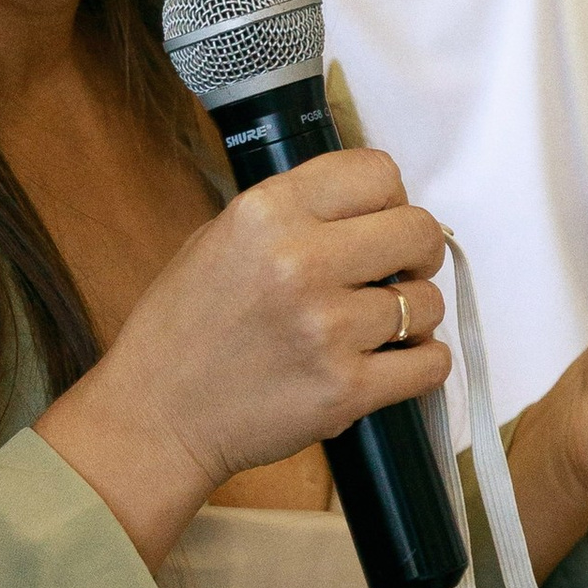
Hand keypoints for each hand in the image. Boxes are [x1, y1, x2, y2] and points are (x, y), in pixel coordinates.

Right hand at [36, 147, 449, 566]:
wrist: (156, 415)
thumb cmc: (184, 327)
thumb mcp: (220, 236)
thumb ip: (295, 212)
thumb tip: (373, 210)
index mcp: (268, 211)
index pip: (378, 172)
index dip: (390, 199)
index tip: (381, 223)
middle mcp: (300, 261)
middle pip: (417, 231)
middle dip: (416, 252)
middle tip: (396, 273)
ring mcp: (327, 328)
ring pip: (428, 302)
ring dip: (414, 315)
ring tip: (377, 327)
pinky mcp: (345, 389)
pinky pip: (431, 364)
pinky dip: (422, 362)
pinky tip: (393, 362)